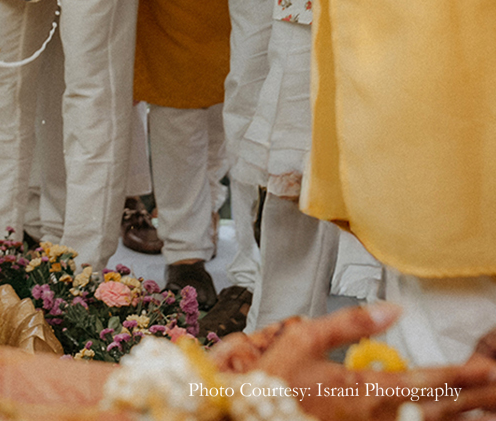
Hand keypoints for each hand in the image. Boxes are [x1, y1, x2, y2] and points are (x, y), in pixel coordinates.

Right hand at [247, 305, 495, 420]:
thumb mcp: (304, 339)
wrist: (247, 415)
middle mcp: (376, 416)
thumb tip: (391, 309)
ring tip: (488, 406)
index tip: (487, 368)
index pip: (426, 381)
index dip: (460, 375)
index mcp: (364, 389)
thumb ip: (351, 322)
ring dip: (462, 415)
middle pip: (439, 409)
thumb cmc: (273, 382)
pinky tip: (447, 419)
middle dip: (475, 397)